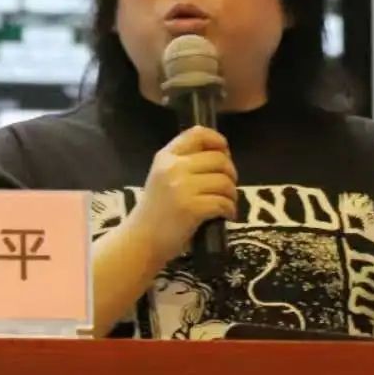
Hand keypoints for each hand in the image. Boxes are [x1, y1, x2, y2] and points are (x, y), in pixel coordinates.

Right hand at [125, 125, 237, 260]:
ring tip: (226, 203)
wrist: (141, 240)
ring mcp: (182, 188)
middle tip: (227, 187)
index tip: (224, 153)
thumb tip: (222, 156)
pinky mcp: (191, 208)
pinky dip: (229, 209)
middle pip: (219, 159)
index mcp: (165, 156)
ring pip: (224, 181)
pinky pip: (223, 202)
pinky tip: (225, 215)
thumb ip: (184, 163)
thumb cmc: (156, 210)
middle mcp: (173, 168)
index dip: (217, 140)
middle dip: (231, 173)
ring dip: (232, 194)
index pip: (197, 133)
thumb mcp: (163, 177)